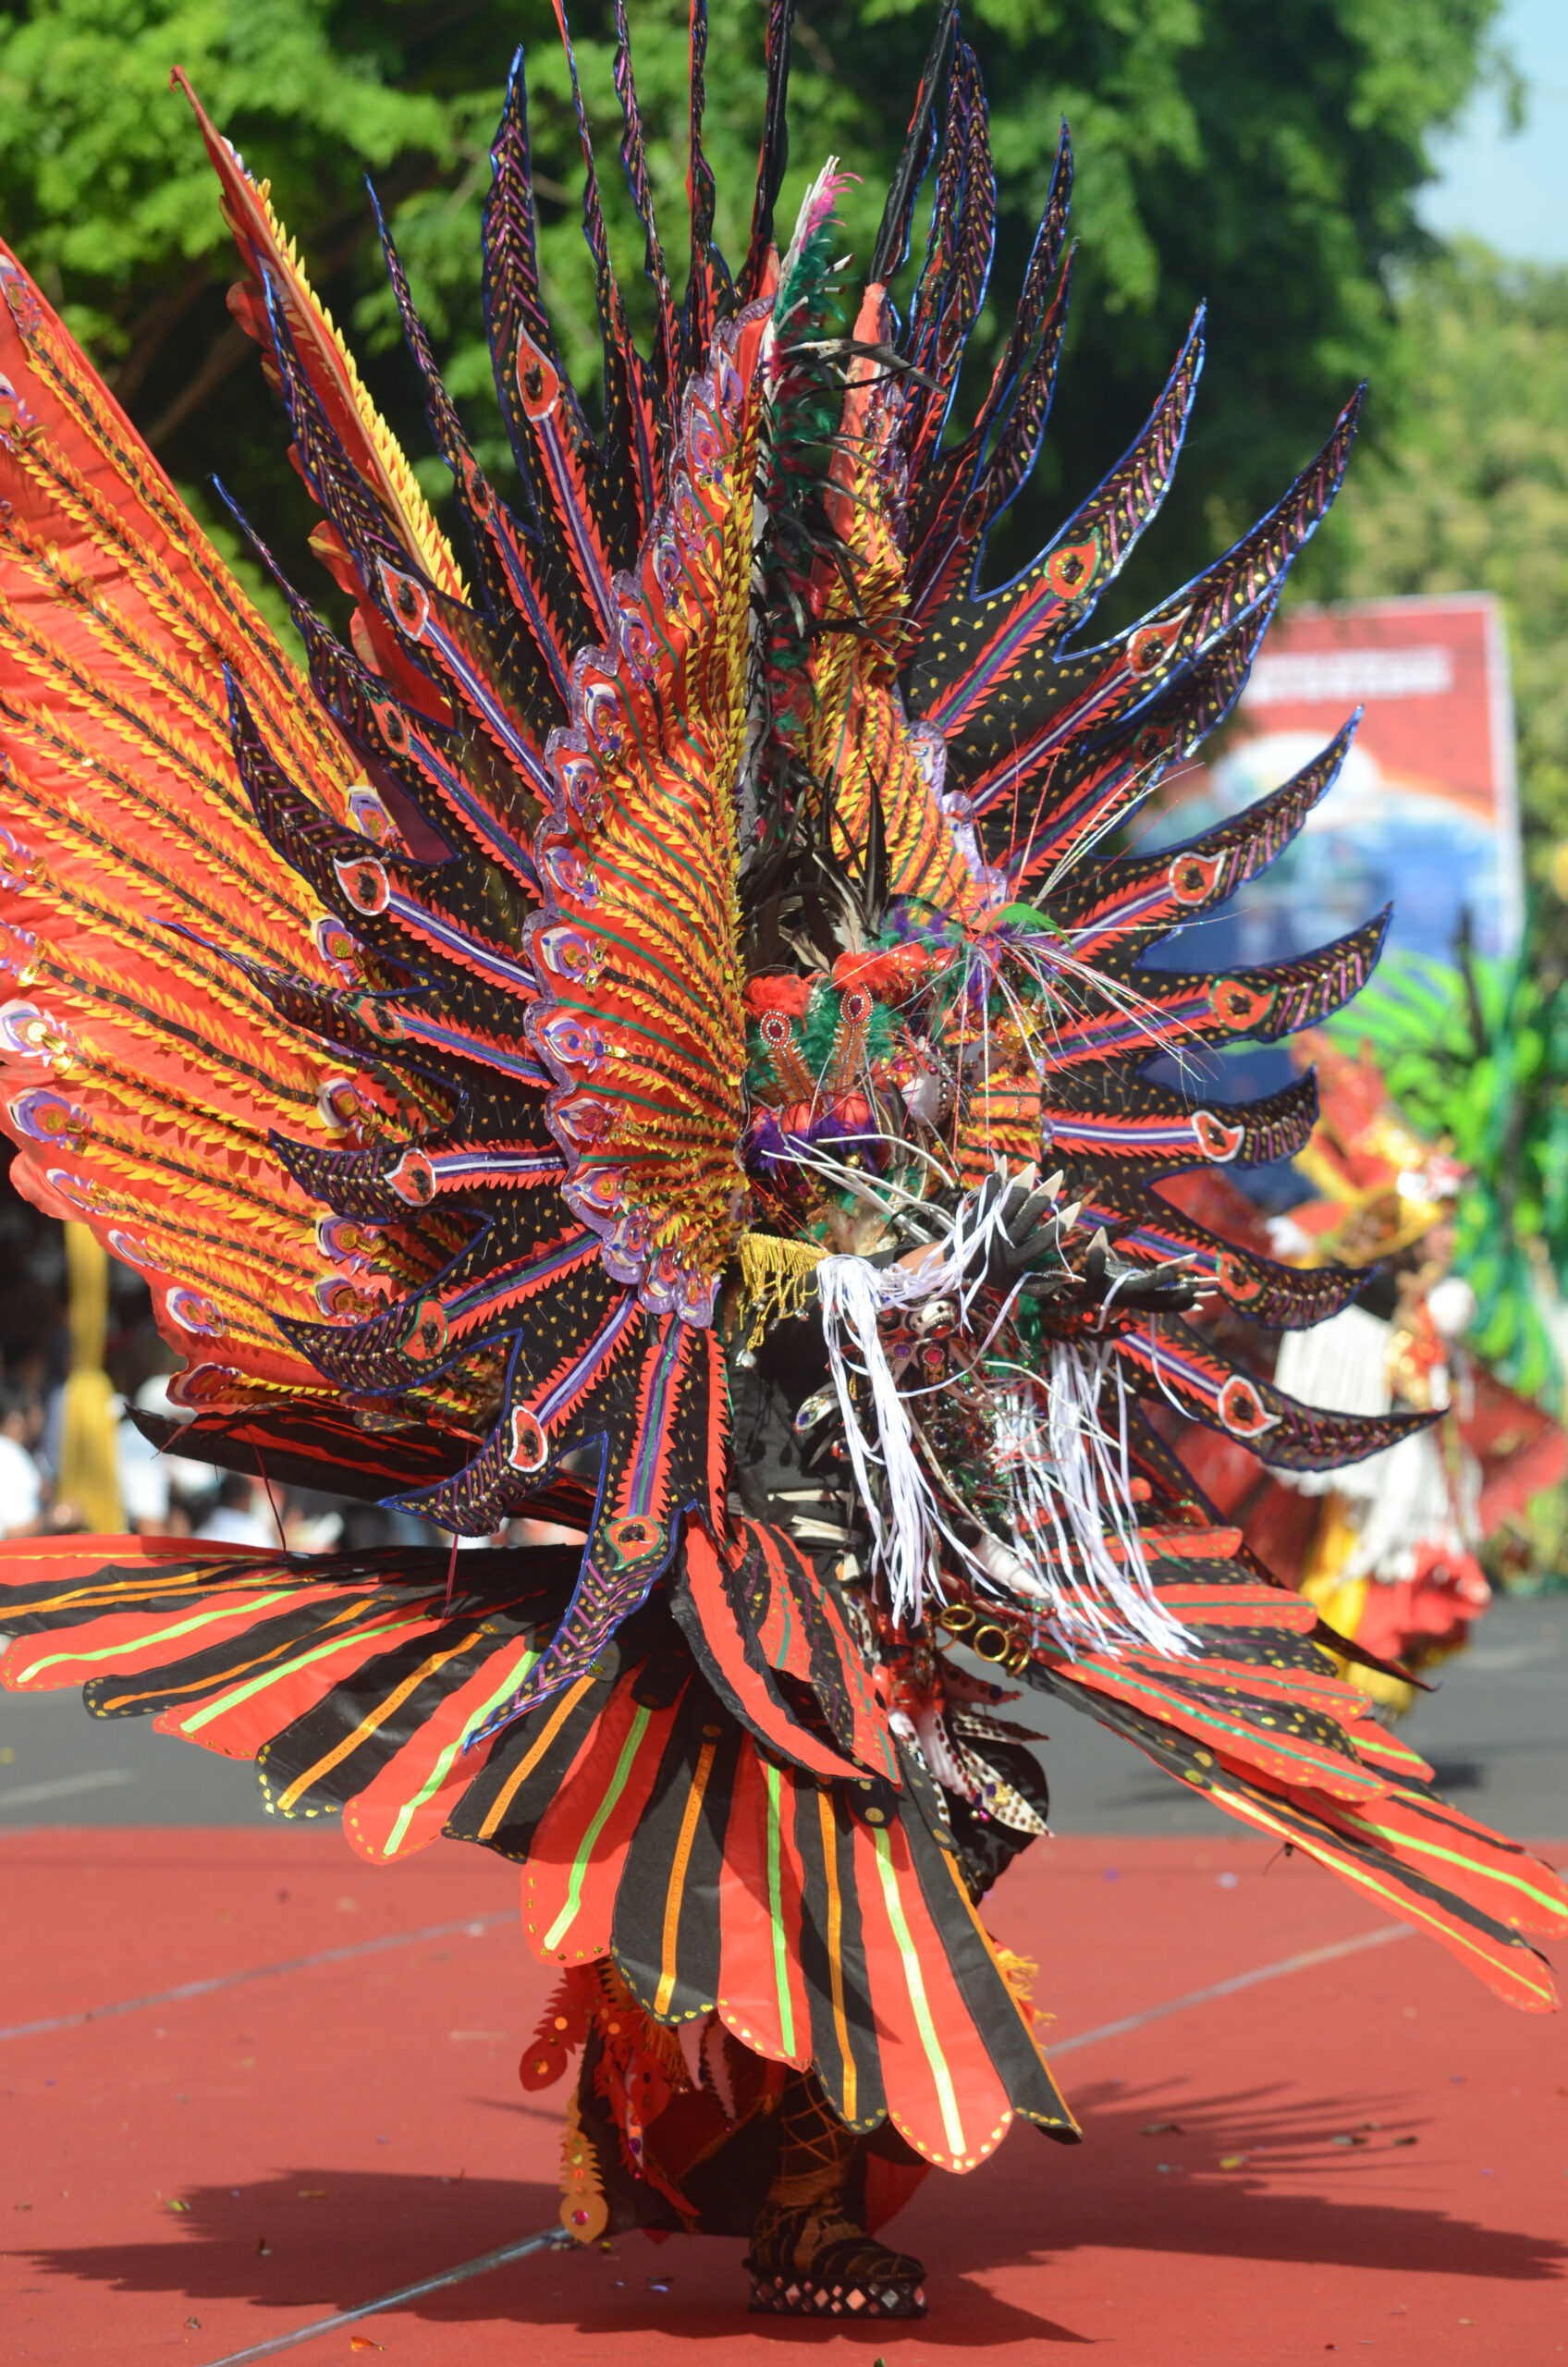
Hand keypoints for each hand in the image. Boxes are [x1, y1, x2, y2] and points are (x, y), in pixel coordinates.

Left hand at [970, 1169, 1076, 1289]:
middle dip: (1044, 1197)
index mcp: (1015, 1261)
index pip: (1043, 1241)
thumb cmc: (988, 1274)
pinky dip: (994, 1180)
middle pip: (1027, 1217)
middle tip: (1058, 1178)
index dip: (1060, 1225)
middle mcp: (1001, 1245)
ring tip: (1033, 1168)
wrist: (952, 1268)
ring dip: (1021, 1184)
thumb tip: (1071, 1280)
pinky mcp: (973, 1217)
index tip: (1076, 1207)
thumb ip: (1039, 1284)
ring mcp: (986, 1230)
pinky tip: (1003, 1163)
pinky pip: (985, 1196)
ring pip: (1008, 1204)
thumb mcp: (1012, 1285)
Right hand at [1077, 1227, 1198, 1314]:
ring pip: (1171, 1305)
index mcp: (1130, 1291)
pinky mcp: (1149, 1303)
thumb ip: (1095, 1255)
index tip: (1191, 1259)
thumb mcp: (1092, 1269)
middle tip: (1209, 1283)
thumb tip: (1100, 1234)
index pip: (1155, 1281)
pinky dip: (1183, 1306)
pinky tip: (1198, 1304)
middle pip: (1169, 1299)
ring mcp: (1145, 1304)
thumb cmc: (1093, 1280)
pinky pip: (1169, 1307)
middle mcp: (1140, 1300)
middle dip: (1188, 1291)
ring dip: (1189, 1299)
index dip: (1173, 1270)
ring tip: (1208, 1292)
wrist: (1093, 1296)